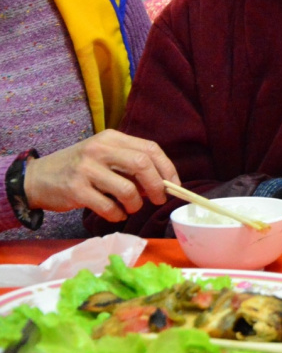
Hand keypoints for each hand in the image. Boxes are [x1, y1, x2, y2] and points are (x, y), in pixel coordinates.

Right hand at [21, 130, 179, 221]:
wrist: (37, 178)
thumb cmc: (80, 169)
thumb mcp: (104, 157)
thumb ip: (131, 165)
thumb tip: (162, 184)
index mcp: (111, 138)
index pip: (150, 149)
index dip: (167, 168)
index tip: (174, 185)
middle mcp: (99, 149)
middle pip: (142, 164)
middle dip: (157, 186)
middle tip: (159, 199)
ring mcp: (86, 169)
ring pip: (128, 189)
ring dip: (136, 204)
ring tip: (131, 207)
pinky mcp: (75, 189)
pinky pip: (108, 207)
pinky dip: (117, 214)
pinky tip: (115, 214)